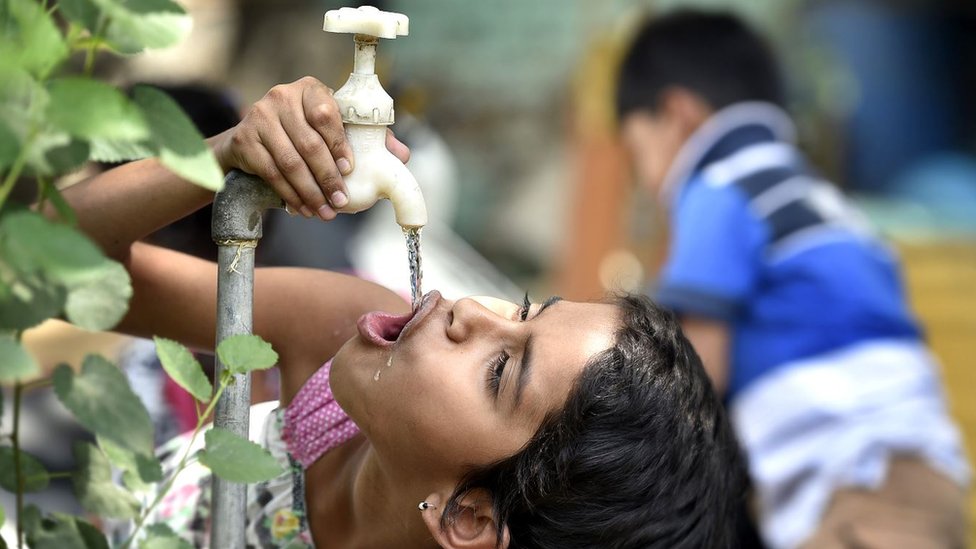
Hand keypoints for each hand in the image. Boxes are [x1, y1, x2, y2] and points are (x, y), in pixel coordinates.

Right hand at [210, 76, 409, 220]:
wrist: (251, 138)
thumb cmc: (303, 132)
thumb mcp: (331, 127)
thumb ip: (366, 137)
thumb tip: (402, 156)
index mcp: (309, 89)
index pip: (326, 114)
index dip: (339, 144)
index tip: (349, 169)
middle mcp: (282, 96)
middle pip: (309, 144)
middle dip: (328, 178)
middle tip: (340, 202)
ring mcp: (259, 117)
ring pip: (290, 162)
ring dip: (310, 192)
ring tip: (325, 212)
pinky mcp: (245, 140)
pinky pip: (271, 173)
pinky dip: (290, 195)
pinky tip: (303, 209)